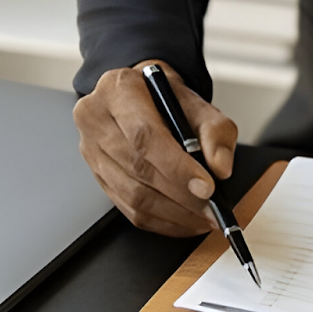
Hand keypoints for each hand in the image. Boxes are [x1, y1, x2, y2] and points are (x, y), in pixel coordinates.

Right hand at [74, 60, 237, 236]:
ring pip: (133, 195)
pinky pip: (129, 209)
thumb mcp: (199, 103)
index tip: (207, 188)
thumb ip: (215, 132)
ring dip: (174, 214)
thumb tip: (220, 168)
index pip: (145, 136)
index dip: (177, 167)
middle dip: (181, 196)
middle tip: (212, 210)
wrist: (143, 99)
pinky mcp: (98, 176)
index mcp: (119, 90)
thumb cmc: (167, 100)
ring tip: (204, 218)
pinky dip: (162, 221)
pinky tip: (185, 221)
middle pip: (138, 168)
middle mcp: (96, 118)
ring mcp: (91, 150)